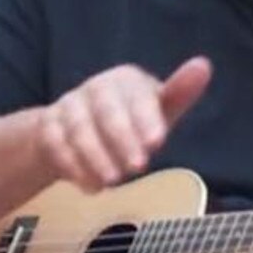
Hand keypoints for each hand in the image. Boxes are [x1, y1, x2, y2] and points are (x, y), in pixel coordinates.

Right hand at [36, 57, 209, 191]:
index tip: (158, 142)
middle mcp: (96, 88)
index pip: (136, 96)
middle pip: (106, 110)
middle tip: (138, 167)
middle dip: (122, 139)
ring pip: (78, 128)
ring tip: (113, 181)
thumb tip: (204, 66)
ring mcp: (69, 106)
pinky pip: (55, 144)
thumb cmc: (131, 119)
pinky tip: (91, 186)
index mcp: (126, 80)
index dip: (146, 119)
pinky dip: (73, 166)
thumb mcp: (157, 110)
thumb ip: (180, 92)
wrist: (77, 127)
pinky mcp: (48, 127)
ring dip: (96, 156)